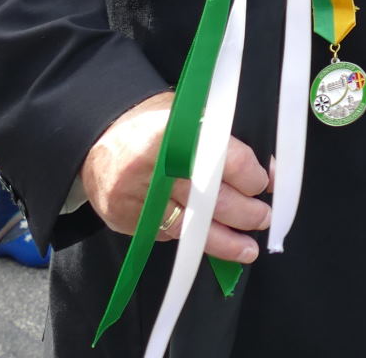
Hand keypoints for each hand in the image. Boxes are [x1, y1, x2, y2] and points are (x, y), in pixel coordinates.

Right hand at [80, 92, 271, 262]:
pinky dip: (191, 238)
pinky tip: (210, 240)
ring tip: (247, 248)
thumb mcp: (188, 116)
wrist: (99, 139)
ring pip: (189, 228)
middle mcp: (154, 168)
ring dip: (223, 241)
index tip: (264, 183)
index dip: (251, 177)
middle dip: (245, 213)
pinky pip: (166, 235)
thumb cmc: (153, 125)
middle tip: (262, 218)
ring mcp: (136, 197)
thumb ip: (223, 141)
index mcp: (175, 132)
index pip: (226, 161)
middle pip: (211, 200)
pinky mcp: (125, 219)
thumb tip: (266, 170)